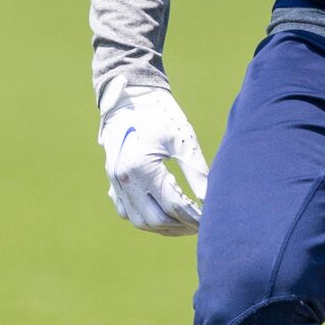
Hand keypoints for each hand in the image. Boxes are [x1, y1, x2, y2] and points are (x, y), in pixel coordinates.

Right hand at [98, 83, 208, 235]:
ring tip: (185, 222)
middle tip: (200, 224)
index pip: (172, 206)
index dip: (194, 217)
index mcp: (141, 167)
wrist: (131, 98)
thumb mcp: (183, 141)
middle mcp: (123, 179)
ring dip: (163, 226)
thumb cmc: (161, 115)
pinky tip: (164, 213)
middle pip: (155, 220)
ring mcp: (114, 182)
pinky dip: (145, 218)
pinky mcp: (112, 181)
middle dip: (180, 226)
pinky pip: (126, 212)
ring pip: (139, 221)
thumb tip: (212, 201)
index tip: (209, 220)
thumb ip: (197, 173)